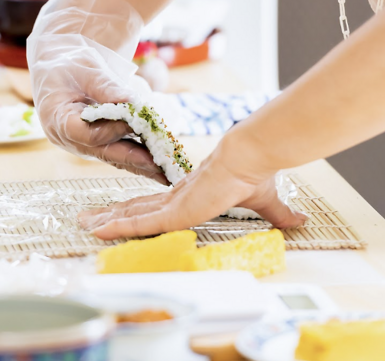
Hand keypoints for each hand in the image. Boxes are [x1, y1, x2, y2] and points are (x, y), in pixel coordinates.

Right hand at [27, 0, 165, 183]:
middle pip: (105, 153)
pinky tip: (160, 165)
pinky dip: (140, 157)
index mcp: (58, 119)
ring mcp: (83, 144)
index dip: (112, 129)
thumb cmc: (69, 63)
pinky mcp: (96, 143)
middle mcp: (70, 139)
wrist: (60, 66)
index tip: (135, 120)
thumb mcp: (86, 68)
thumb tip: (131, 102)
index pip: (87, 134)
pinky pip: (119, 153)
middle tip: (162, 168)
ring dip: (142, 165)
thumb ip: (106, 86)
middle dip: (136, 161)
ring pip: (115, 157)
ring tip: (168, 173)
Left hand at [78, 135, 307, 238]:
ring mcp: (174, 203)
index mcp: (192, 195)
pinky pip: (141, 222)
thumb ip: (277, 214)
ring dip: (107, 219)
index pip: (156, 206)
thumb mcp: (265, 202)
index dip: (136, 210)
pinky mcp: (175, 210)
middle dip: (111, 213)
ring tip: (82, 223)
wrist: (252, 156)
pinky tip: (99, 230)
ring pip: (132, 215)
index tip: (118, 213)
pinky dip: (119, 226)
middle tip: (87, 217)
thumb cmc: (256, 173)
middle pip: (136, 208)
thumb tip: (301, 221)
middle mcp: (177, 198)